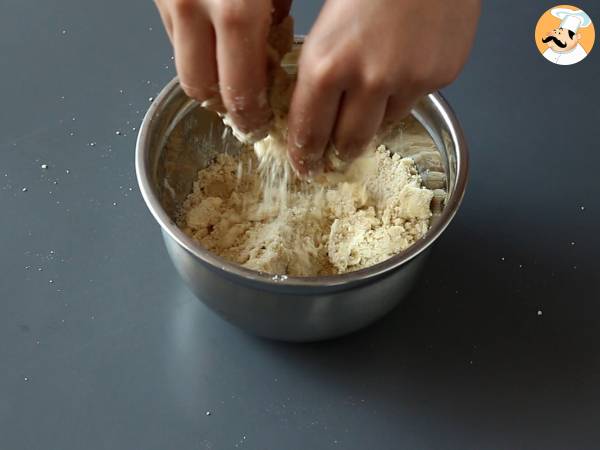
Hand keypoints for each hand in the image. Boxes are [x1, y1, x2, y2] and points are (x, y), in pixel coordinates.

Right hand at [154, 0, 291, 133]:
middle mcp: (193, 7)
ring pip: (180, 62)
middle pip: (198, 86)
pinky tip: (214, 35)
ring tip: (230, 72)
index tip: (261, 125)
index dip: (250, 116)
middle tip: (242, 109)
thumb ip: (279, 12)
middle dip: (221, 104)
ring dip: (205, 76)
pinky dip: (194, 45)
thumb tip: (275, 46)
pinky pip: (173, 33)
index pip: (239, 88)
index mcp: (235, 9)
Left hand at [288, 0, 479, 173]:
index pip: (308, 131)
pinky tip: (399, 71)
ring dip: (371, 123)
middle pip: (348, 142)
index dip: (304, 154)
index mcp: (326, 64)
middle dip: (338, 152)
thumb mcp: (325, 21)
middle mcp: (367, 80)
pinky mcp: (439, 76)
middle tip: (334, 154)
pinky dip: (401, 97)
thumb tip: (309, 106)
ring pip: (383, 126)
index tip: (305, 165)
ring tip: (367, 103)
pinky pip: (412, 103)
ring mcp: (408, 80)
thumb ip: (318, 67)